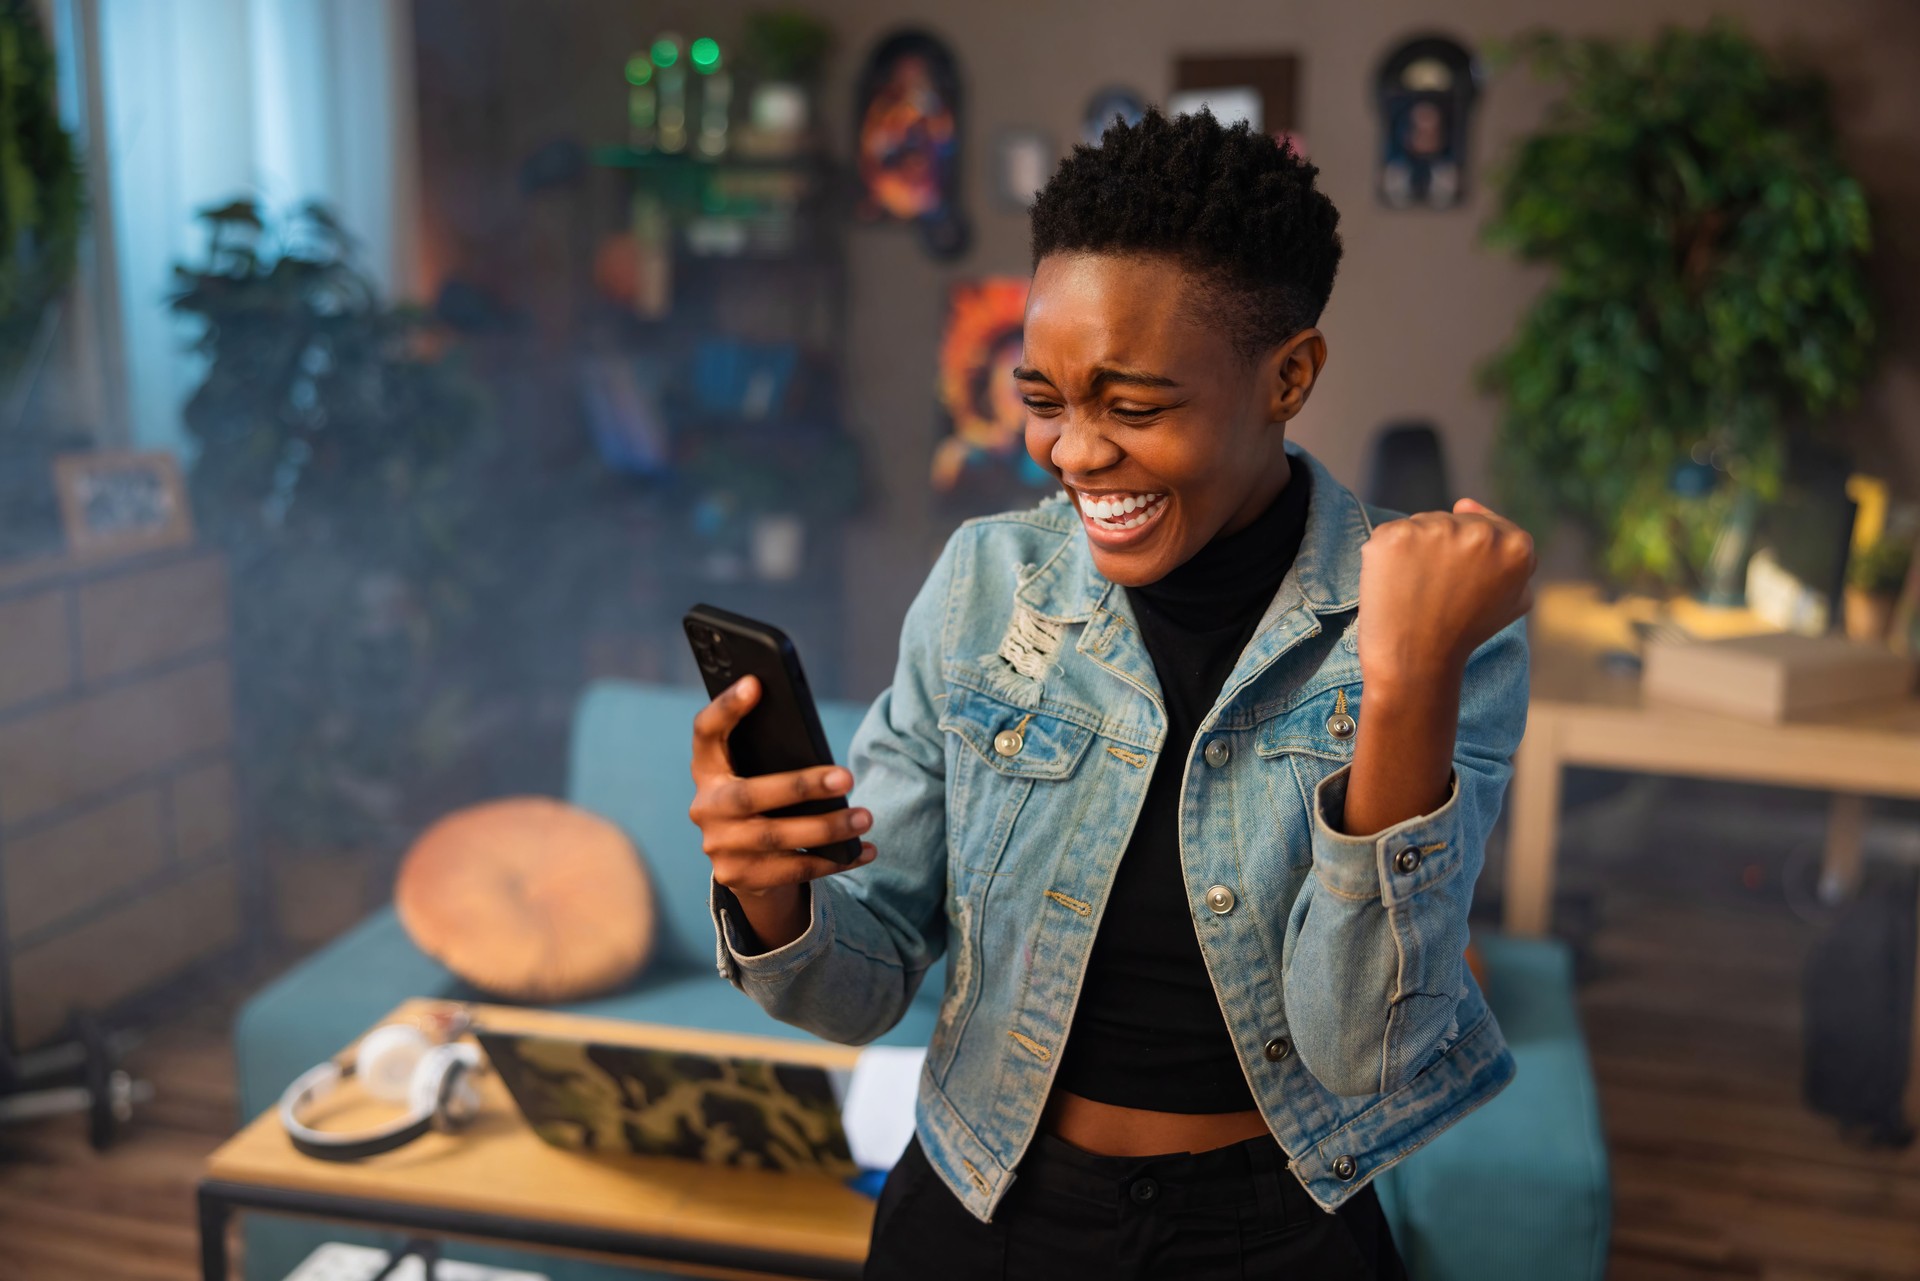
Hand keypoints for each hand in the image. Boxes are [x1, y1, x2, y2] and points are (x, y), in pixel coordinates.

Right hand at [688, 674, 876, 898]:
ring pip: (775, 837)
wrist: (743, 862)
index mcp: (707, 768)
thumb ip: (773, 755)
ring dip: (826, 828)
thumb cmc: (763, 798)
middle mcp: (705, 807)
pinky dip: (833, 860)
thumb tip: (821, 751)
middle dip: (801, 786)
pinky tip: (864, 850)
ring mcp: (718, 846)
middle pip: (749, 795)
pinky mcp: (738, 877)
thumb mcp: (758, 771)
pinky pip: (792, 870)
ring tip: (865, 817)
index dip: (726, 707)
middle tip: (847, 777)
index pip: (706, 731)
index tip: (755, 682)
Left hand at [1356, 498, 1536, 687]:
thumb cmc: (1464, 633)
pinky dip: (1386, 556)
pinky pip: (1391, 534)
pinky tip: (1393, 584)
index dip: (1468, 554)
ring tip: (1416, 589)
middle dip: (1442, 548)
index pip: (1487, 524)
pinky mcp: (1395, 536)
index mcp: (1516, 545)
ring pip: (1421, 524)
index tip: (1458, 581)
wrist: (1416, 664)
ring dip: (1415, 550)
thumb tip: (1467, 502)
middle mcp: (1479, 532)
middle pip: (1453, 520)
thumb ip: (1513, 555)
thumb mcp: (1513, 599)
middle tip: (1436, 591)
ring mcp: (1435, 530)